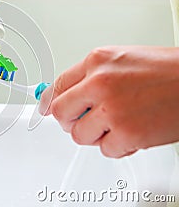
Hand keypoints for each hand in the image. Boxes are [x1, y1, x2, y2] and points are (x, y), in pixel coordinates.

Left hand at [39, 46, 178, 157]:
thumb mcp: (121, 60)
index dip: (47, 101)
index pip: (57, 85)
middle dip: (69, 121)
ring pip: (79, 135)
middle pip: (60, 112)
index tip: (45, 109)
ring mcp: (112, 109)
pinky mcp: (127, 133)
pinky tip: (132, 133)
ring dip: (95, 135)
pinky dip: (117, 147)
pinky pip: (105, 150)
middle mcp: (100, 83)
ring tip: (116, 125)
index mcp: (97, 61)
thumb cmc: (166, 71)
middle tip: (83, 121)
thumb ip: (90, 76)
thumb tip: (68, 95)